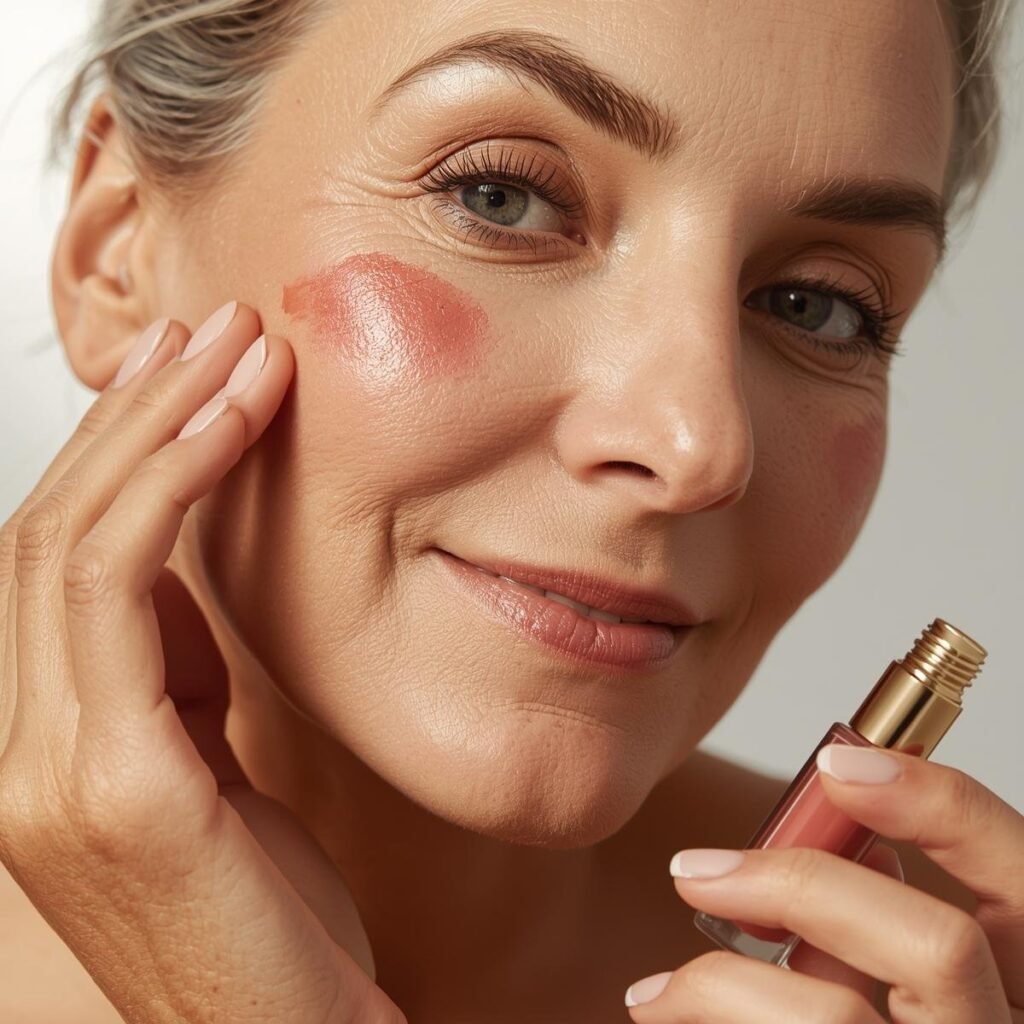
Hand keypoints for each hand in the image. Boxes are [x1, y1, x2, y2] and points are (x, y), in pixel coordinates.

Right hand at [0, 304, 404, 1023]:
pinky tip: (229, 423)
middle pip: (48, 534)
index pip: (58, 563)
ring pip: (68, 543)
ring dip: (151, 430)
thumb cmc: (273, 911)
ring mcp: (47, 775)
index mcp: (50, 744)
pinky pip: (117, 591)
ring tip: (227, 348)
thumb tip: (182, 562)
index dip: (119, 455)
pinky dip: (166, 489)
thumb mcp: (215, 768)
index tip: (189, 375)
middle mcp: (21, 755)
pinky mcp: (110, 790)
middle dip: (131, 418)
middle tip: (208, 330)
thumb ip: (176, 674)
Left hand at [625, 745, 1023, 1021]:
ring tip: (655, 996)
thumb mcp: (910, 996)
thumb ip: (890, 934)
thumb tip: (838, 840)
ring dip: (721, 986)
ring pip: (834, 1020)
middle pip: (940, 945)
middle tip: (696, 870)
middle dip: (805, 884)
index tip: (837, 760)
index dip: (940, 804)